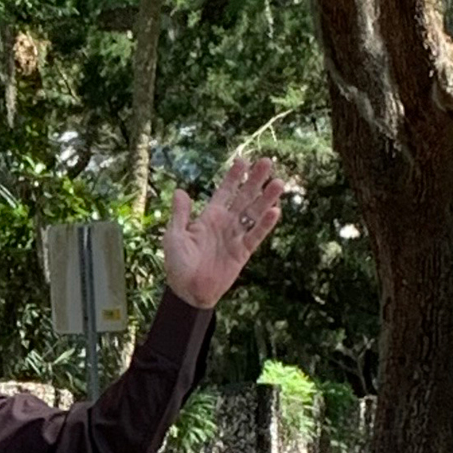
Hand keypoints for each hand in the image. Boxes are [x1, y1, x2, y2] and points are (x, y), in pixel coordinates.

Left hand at [162, 155, 283, 309]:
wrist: (188, 291)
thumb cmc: (178, 264)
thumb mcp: (174, 236)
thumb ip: (180, 214)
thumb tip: (180, 191)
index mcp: (209, 217)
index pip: (225, 192)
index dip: (233, 177)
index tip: (243, 160)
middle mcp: (226, 223)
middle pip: (244, 197)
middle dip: (255, 180)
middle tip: (267, 162)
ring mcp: (236, 236)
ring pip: (254, 213)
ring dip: (266, 198)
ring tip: (278, 182)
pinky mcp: (243, 252)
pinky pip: (256, 235)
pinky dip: (265, 224)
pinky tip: (275, 211)